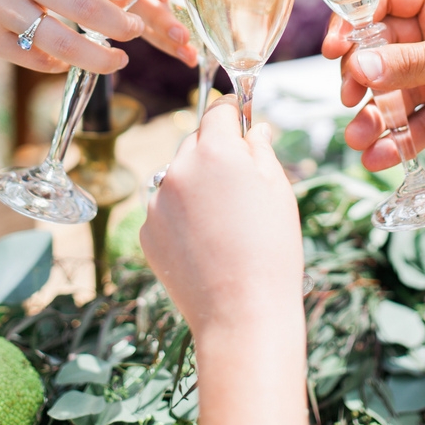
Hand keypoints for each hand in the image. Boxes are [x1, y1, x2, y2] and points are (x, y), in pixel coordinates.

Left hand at [141, 97, 303, 332]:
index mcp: (215, 152)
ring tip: (224, 220)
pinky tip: (205, 240)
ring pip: (178, 175)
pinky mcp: (147, 231)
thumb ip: (260, 148)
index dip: (231, 112)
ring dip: (196, 183)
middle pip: (196, 142)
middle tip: (241, 183)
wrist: (242, 312)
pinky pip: (165, 208)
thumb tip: (253, 128)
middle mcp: (179, 169)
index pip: (217, 111)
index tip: (239, 117)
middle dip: (216, 152)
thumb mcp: (277, 189)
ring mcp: (157, 201)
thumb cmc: (270, 249)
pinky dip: (181, 214)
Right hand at [322, 0, 424, 169]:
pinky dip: (399, 141)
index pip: (381, 0)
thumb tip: (360, 66)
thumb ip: (413, 62)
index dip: (352, 22)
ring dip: (375, 116)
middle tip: (353, 99)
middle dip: (361, 77)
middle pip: (380, 50)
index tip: (333, 50)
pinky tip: (382, 157)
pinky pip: (417, 122)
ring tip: (362, 139)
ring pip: (395, 91)